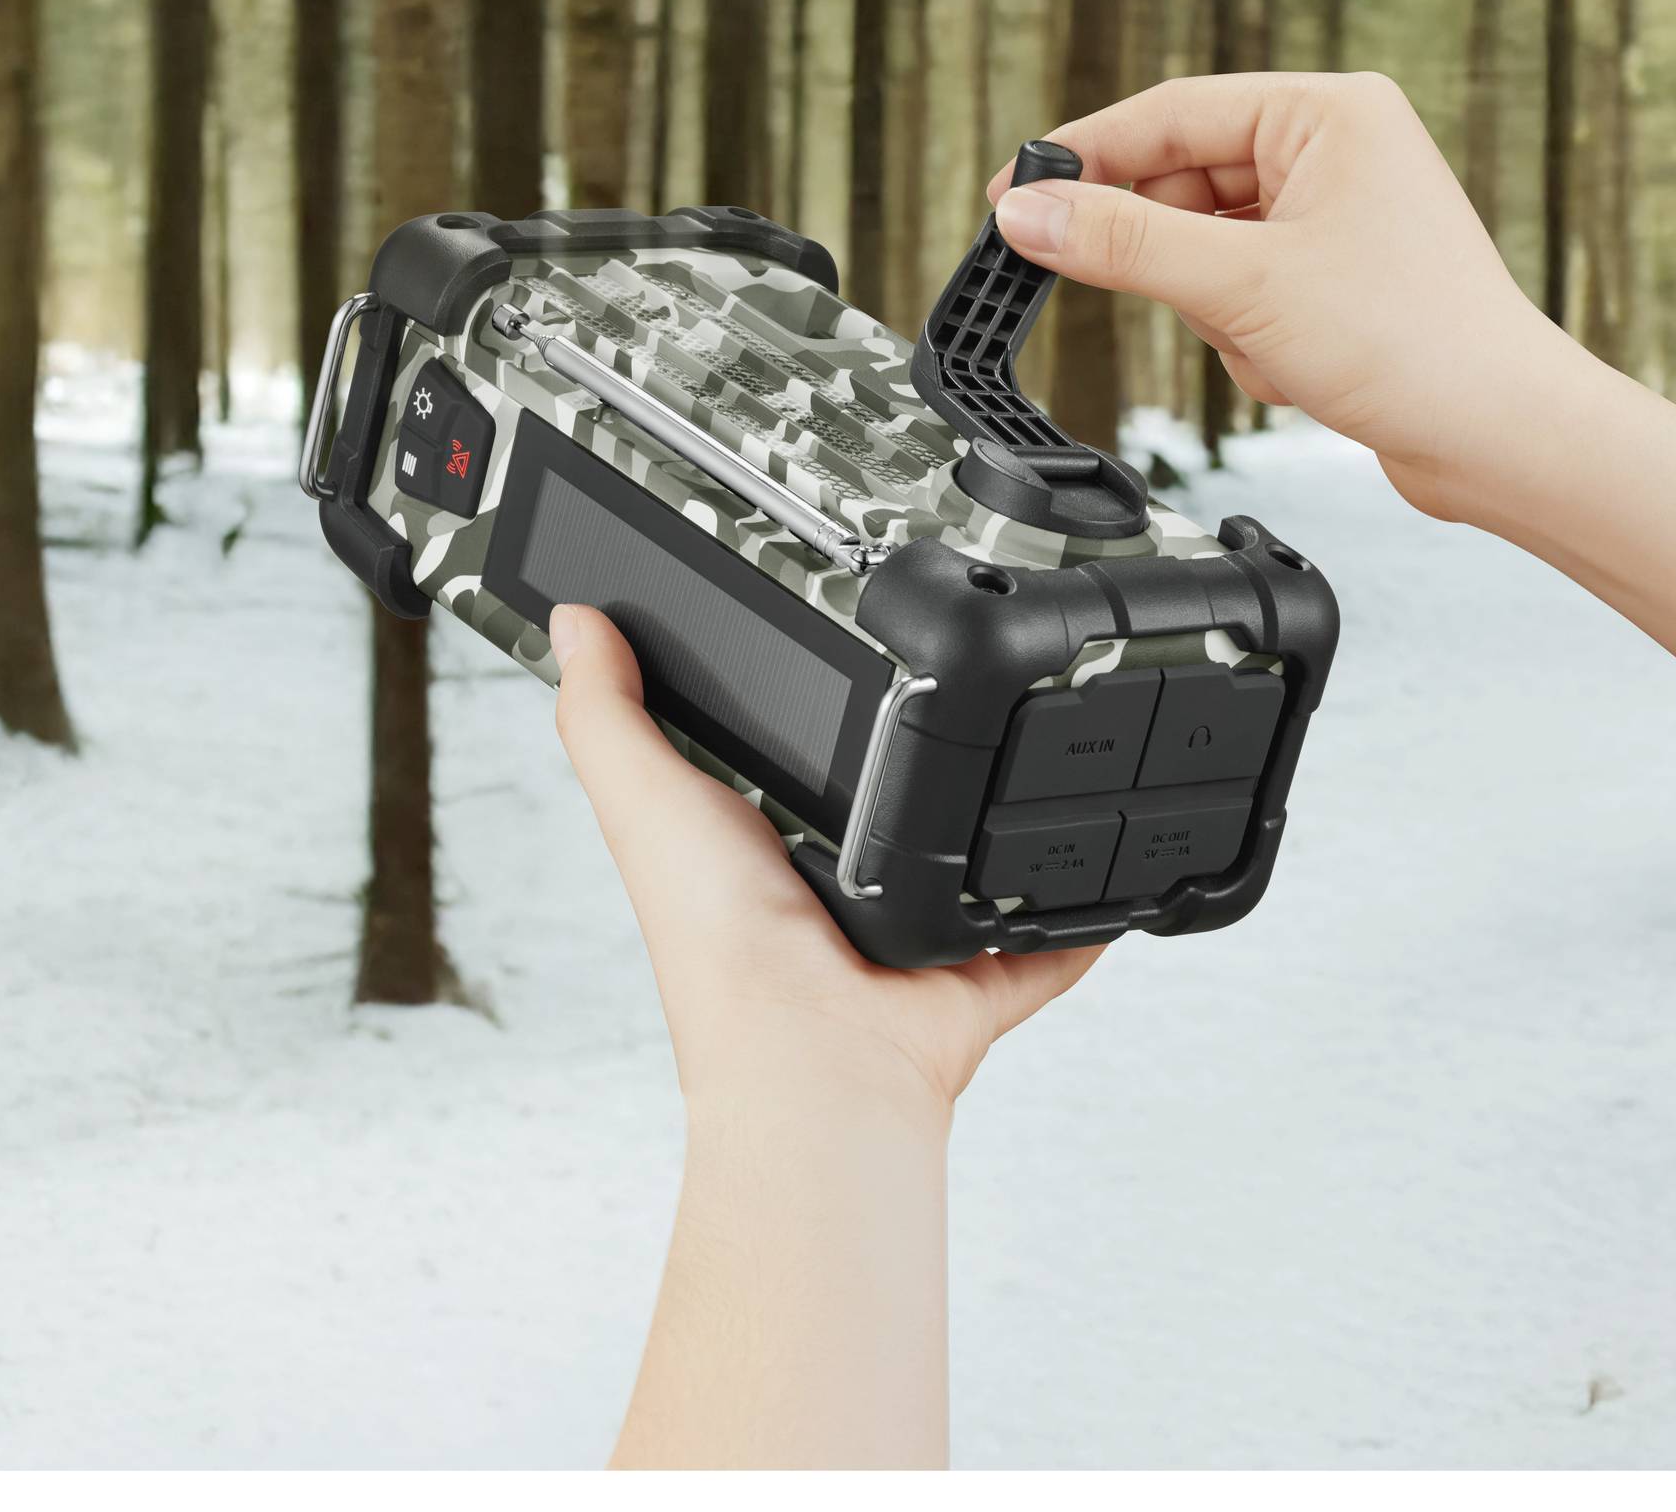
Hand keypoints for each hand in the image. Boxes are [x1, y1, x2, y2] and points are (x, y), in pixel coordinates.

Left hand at [548, 604, 1101, 1125]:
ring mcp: (912, 936)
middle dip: (924, 752)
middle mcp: (835, 888)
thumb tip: (571, 620)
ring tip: (1034, 742)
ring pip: (971, 859)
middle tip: (961, 678)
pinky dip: (1080, 914)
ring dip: (999, 819)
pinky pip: (1045, 937)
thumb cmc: (720, 948)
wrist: (818, 1055)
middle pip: (889, 799)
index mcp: (755, 842)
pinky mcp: (980, 973)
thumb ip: (606, 712)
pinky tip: (1104, 867)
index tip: (835, 645)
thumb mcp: (646, 802)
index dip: (803, 708)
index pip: (783, 755)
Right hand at [991, 69, 1589, 522]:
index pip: (1167, 113)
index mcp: (1329, 111)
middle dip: (1177, 261)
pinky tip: (1300, 365)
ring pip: (1204, 249)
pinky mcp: (1335, 278)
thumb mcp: (1241, 286)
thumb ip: (1121, 244)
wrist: (1504, 439)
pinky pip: (1240, 292)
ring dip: (1218, 310)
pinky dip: (1248, 337)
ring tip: (1278, 343)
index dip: (1083, 157)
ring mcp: (1337, 216)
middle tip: (1184, 302)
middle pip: (1182, 186)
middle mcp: (1337, 150)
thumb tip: (1025, 213)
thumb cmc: (1413, 343)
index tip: (1011, 196)